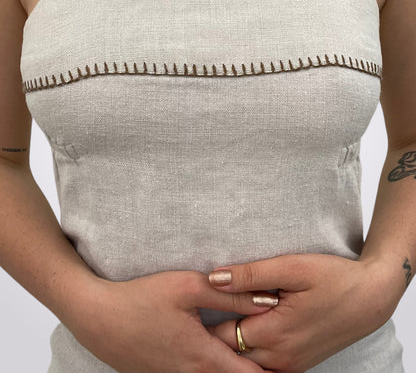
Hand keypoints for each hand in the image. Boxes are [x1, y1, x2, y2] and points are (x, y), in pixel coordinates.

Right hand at [66, 270, 278, 372]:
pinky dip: (215, 366)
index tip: (294, 363)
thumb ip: (231, 295)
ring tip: (253, 349)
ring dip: (234, 366)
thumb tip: (269, 300)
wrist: (97, 318)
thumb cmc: (141, 299)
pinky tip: (217, 348)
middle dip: (259, 368)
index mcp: (204, 358)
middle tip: (280, 354)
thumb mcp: (188, 288)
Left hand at [205, 253, 397, 371]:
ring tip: (220, 320)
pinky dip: (251, 353)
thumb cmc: (334, 278)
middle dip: (215, 335)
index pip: (223, 336)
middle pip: (231, 354)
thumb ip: (251, 274)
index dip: (206, 320)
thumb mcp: (292, 267)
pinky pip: (265, 366)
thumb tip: (214, 278)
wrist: (371, 298)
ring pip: (247, 363)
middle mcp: (281, 357)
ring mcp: (291, 364)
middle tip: (199, 313)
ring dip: (233, 345)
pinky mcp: (299, 363)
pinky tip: (247, 331)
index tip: (193, 304)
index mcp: (275, 333)